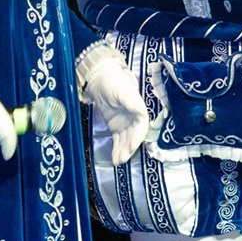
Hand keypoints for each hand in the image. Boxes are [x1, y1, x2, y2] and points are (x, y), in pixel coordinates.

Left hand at [80, 45, 149, 164]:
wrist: (100, 78)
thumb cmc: (113, 81)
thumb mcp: (122, 90)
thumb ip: (131, 102)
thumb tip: (141, 113)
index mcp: (138, 109)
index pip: (141, 126)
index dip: (137, 137)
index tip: (130, 147)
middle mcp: (134, 118)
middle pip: (134, 136)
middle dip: (129, 148)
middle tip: (122, 159)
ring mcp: (125, 123)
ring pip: (126, 140)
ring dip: (122, 151)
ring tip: (117, 162)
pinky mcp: (116, 127)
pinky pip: (118, 140)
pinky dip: (116, 149)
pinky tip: (114, 158)